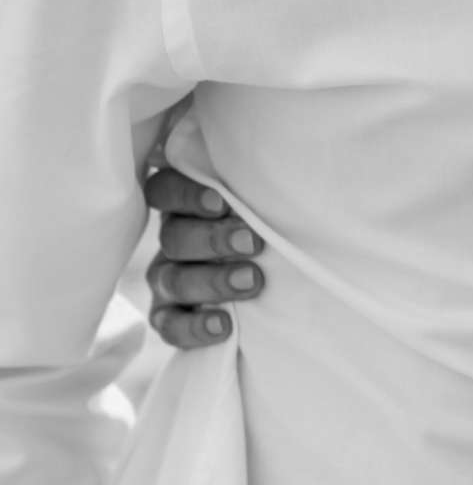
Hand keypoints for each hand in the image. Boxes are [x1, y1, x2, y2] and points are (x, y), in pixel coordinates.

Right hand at [143, 166, 264, 348]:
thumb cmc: (269, 226)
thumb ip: (260, 186)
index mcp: (185, 204)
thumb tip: (295, 157)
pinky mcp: (170, 316)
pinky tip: (223, 325)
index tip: (222, 202)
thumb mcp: (264, 200)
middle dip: (213, 240)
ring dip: (212, 281)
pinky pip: (168, 325)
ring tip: (252, 281)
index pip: (165, 190)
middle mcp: (172, 238)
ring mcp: (167, 278)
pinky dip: (193, 327)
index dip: (187, 195)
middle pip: (174, 236)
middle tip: (252, 243)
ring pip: (173, 279)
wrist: (276, 281)